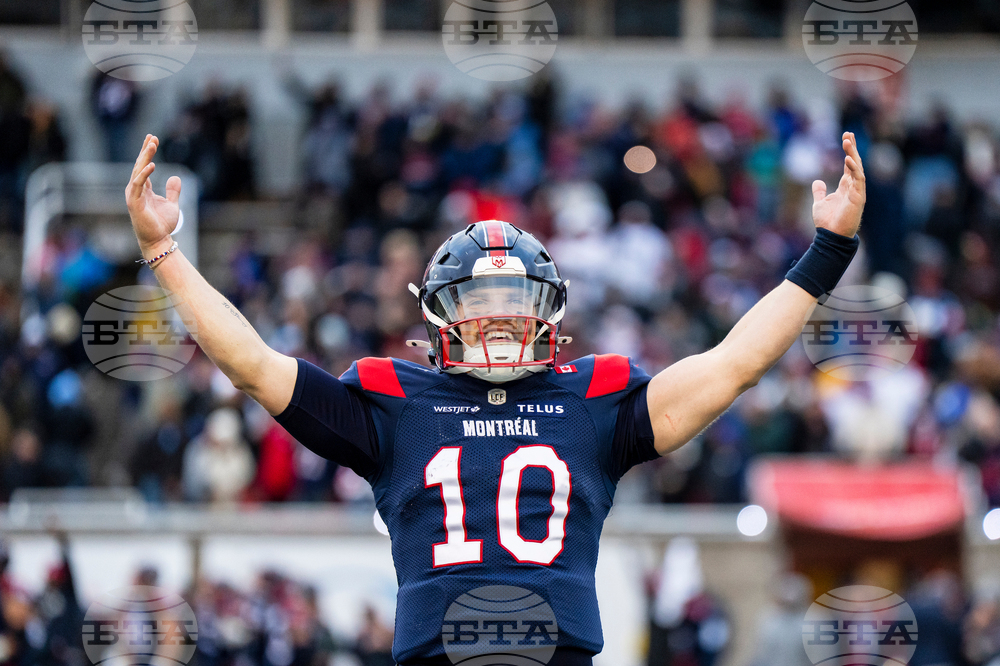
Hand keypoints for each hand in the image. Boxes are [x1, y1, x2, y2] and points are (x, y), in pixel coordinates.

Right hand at [125, 134, 180, 254]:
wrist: (158, 240)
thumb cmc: (162, 224)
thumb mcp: (172, 204)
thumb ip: (173, 191)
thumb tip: (175, 177)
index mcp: (143, 189)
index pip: (143, 166)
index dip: (147, 152)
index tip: (152, 138)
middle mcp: (136, 190)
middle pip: (139, 165)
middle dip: (145, 150)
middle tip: (152, 136)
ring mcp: (133, 195)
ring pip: (138, 171)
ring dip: (144, 157)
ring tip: (152, 144)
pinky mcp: (135, 202)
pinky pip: (138, 184)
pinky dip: (144, 173)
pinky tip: (151, 164)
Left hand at [811, 132, 865, 237]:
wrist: (830, 236)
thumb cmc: (827, 222)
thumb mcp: (819, 203)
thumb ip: (819, 192)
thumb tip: (817, 181)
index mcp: (845, 187)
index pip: (849, 166)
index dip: (849, 152)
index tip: (846, 137)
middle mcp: (853, 187)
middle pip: (855, 163)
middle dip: (852, 148)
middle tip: (848, 133)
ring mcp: (857, 192)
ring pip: (858, 169)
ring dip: (853, 154)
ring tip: (848, 141)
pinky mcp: (858, 198)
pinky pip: (859, 180)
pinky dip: (854, 169)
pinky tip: (849, 159)